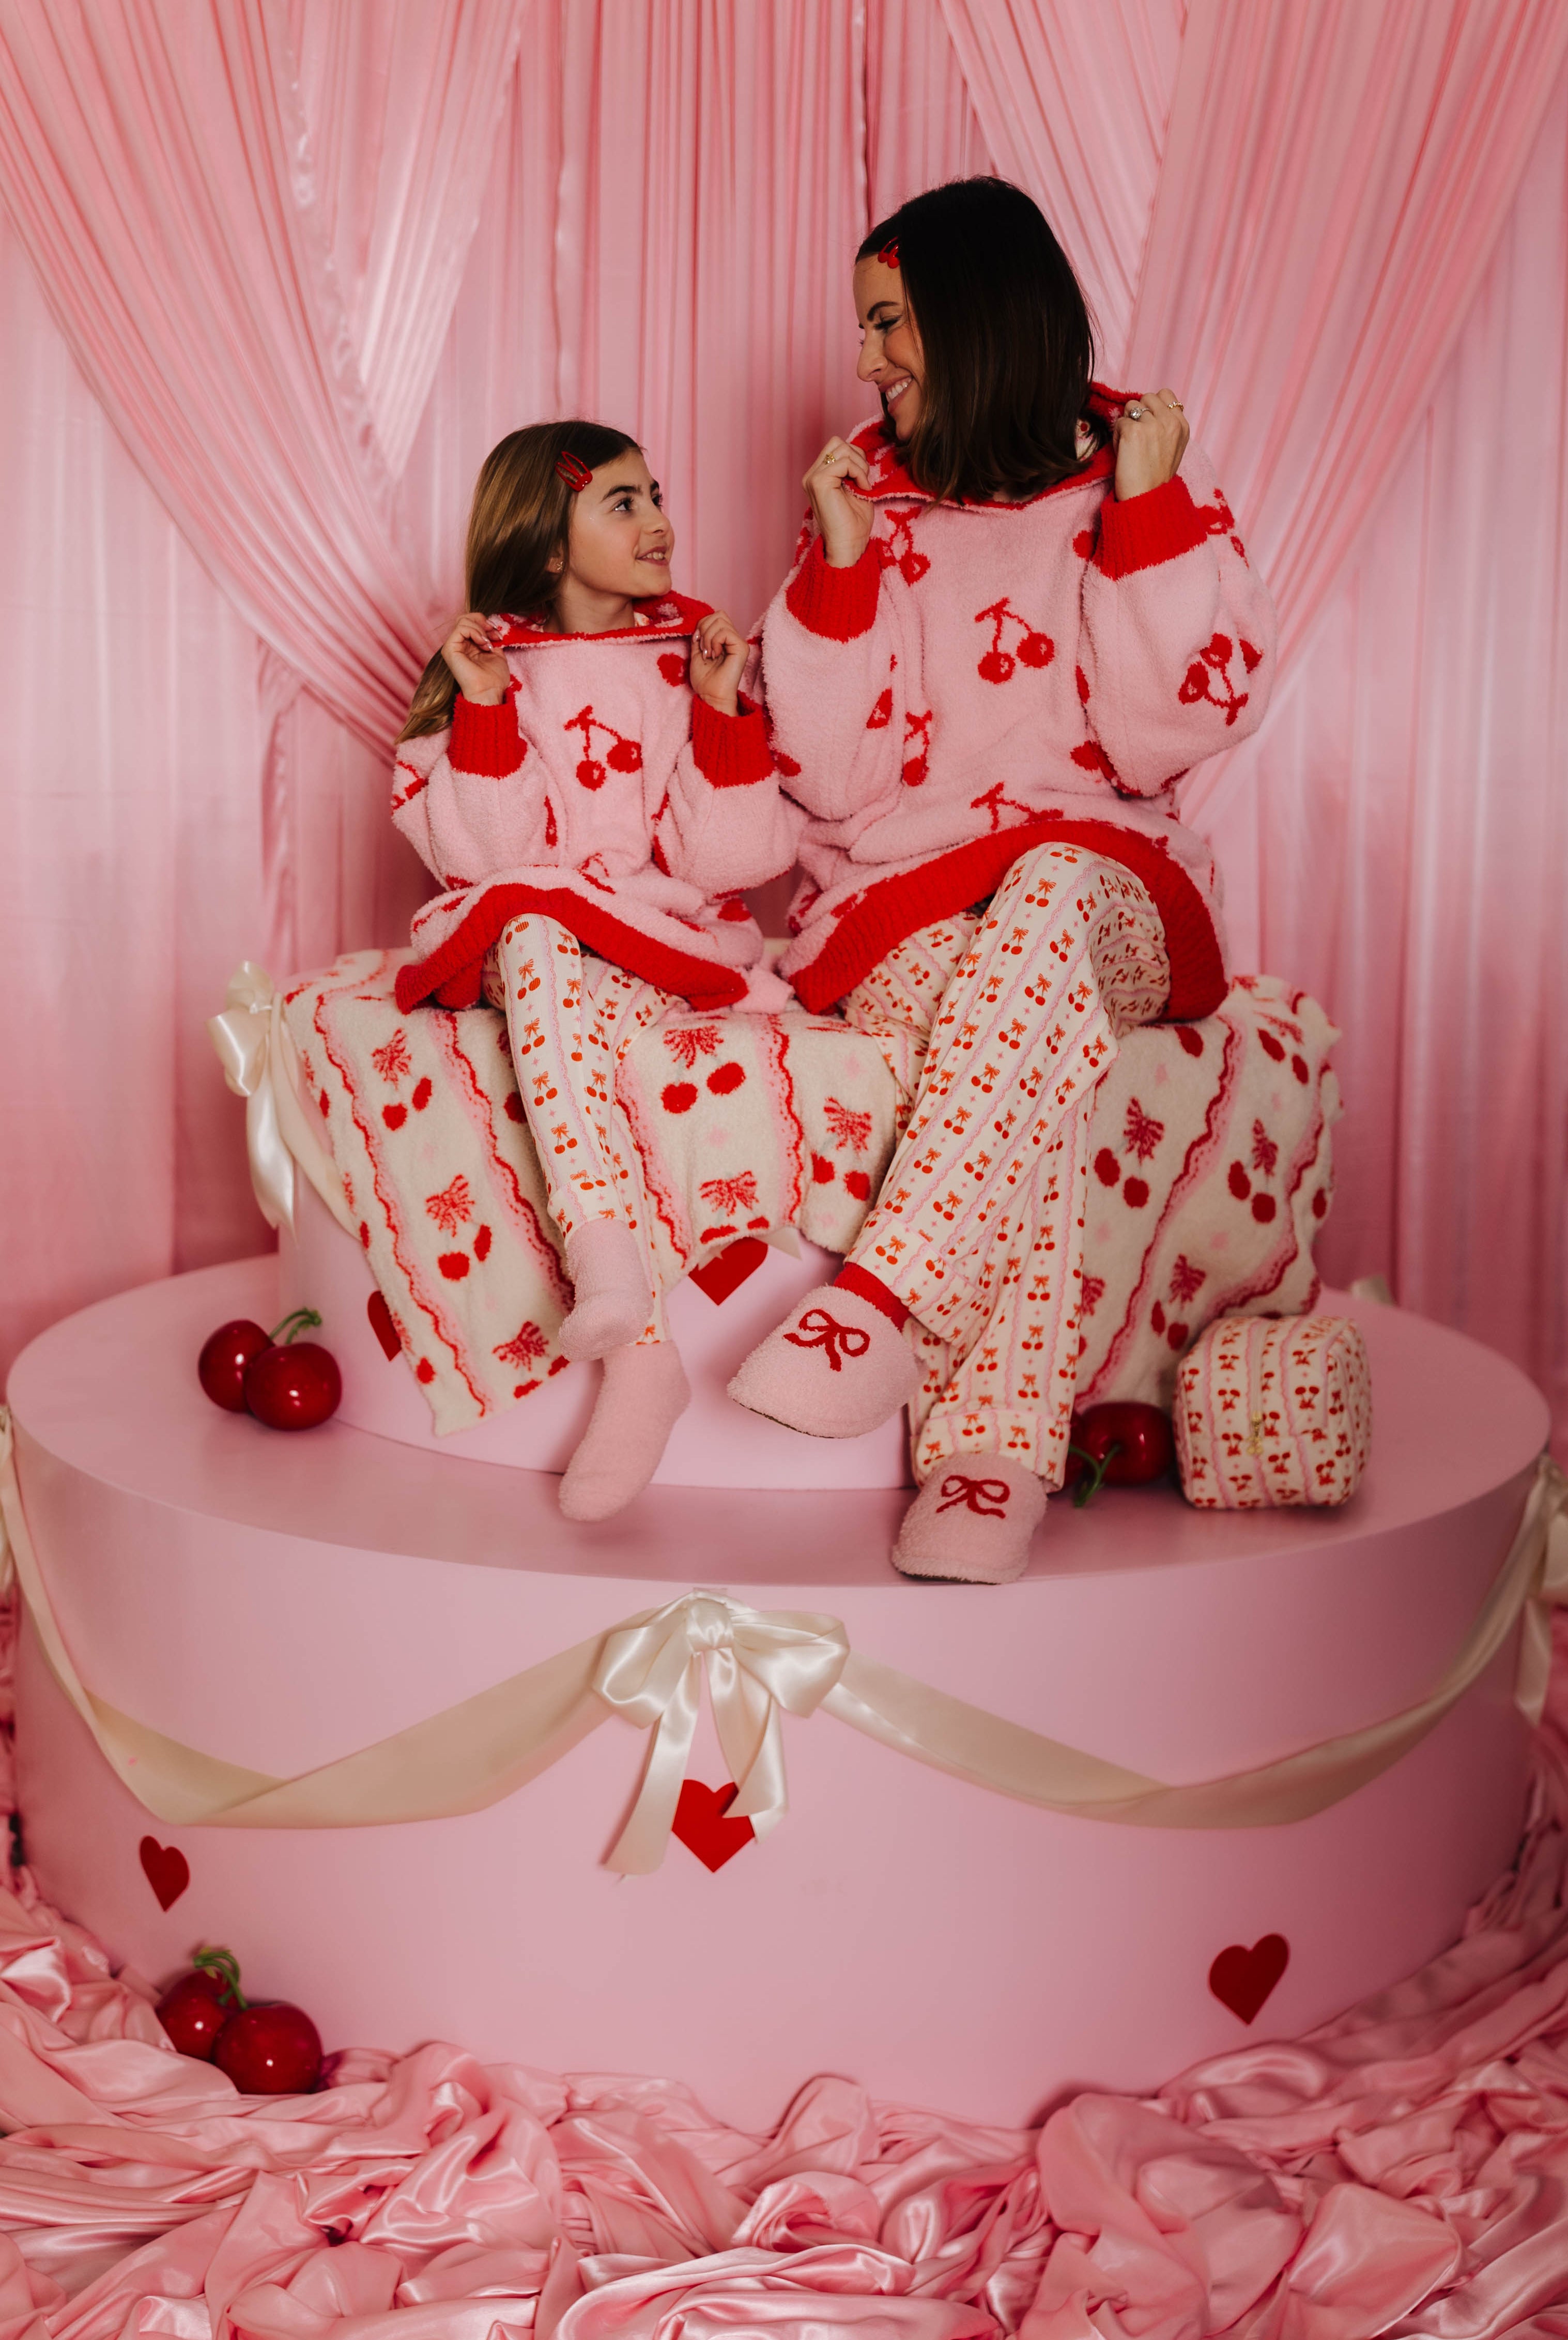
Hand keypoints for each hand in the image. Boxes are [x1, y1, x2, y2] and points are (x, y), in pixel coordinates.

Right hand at [440, 612, 510, 703]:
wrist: (489, 691)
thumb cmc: (493, 678)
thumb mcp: (496, 653)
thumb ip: (491, 639)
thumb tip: (491, 627)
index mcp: (468, 645)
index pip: (471, 622)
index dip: (486, 623)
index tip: (498, 635)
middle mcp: (459, 645)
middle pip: (464, 618)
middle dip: (482, 621)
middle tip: (493, 634)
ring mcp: (452, 646)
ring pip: (463, 620)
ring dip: (480, 629)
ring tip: (488, 644)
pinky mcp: (449, 649)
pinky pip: (461, 628)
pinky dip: (475, 632)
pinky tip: (483, 644)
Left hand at [690, 609, 748, 716]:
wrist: (710, 695)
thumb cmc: (704, 679)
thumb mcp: (696, 652)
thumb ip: (699, 636)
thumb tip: (699, 624)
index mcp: (724, 639)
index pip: (714, 616)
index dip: (702, 625)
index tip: (697, 643)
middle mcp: (733, 638)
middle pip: (719, 614)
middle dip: (704, 628)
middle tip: (703, 649)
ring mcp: (739, 642)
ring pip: (720, 620)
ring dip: (708, 636)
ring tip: (708, 653)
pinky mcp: (742, 647)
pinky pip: (725, 631)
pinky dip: (714, 641)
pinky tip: (714, 655)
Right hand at [802, 435, 873, 567]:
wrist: (849, 545)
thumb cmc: (853, 523)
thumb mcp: (856, 487)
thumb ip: (853, 468)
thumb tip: (859, 452)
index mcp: (818, 476)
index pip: (837, 447)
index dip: (855, 457)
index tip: (863, 479)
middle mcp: (811, 475)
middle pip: (836, 442)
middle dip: (856, 456)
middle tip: (863, 479)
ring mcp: (812, 478)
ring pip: (841, 448)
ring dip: (859, 465)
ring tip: (862, 485)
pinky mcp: (818, 482)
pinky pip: (844, 462)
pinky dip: (859, 472)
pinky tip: (862, 488)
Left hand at [1111, 389, 1188, 500]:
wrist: (1147, 498)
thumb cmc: (1155, 478)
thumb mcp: (1173, 448)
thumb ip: (1166, 426)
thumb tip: (1149, 410)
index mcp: (1181, 426)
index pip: (1165, 394)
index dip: (1152, 405)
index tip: (1148, 423)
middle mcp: (1169, 422)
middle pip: (1146, 397)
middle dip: (1138, 412)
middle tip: (1138, 437)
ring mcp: (1152, 425)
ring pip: (1130, 406)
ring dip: (1126, 423)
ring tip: (1131, 445)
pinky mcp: (1133, 431)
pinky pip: (1119, 422)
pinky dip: (1117, 436)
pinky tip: (1124, 453)